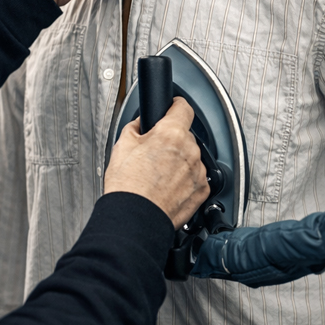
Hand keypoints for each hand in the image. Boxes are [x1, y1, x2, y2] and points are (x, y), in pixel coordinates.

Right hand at [104, 97, 209, 229]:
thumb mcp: (122, 146)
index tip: (173, 107)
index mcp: (171, 134)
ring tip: (158, 175)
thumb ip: (136, 127)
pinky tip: (167, 187)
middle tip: (154, 153)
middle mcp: (189, 150)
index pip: (183, 107)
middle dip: (172, 141)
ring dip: (179, 161)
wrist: (135, 218)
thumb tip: (141, 124)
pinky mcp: (202, 190)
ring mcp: (198, 171)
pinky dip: (185, 180)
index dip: (175, 105)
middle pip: (185, 136)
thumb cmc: (128, 187)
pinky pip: (196, 177)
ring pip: (191, 157)